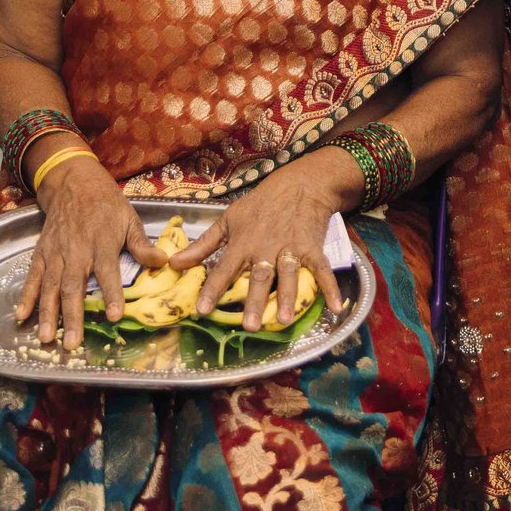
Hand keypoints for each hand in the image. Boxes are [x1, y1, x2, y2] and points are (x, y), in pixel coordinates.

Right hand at [14, 151, 165, 348]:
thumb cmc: (106, 205)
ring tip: (45, 338)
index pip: (108, 272)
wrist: (74, 183)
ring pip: (50, 287)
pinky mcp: (41, 253)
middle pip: (73, 286)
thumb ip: (142, 245)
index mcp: (101, 242)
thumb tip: (164, 262)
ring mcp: (55, 253)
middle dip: (72, 316)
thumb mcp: (129, 219)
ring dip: (47, 314)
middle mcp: (76, 250)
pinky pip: (32, 277)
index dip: (112, 294)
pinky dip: (25, 296)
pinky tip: (21, 316)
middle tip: (72, 343)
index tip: (116, 316)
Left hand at [172, 152, 351, 331]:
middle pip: (259, 276)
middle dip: (253, 300)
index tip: (201, 310)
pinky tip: (336, 307)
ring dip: (286, 296)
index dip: (212, 289)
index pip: (224, 269)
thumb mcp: (228, 219)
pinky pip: (322, 270)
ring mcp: (291, 248)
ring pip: (288, 274)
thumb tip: (174, 263)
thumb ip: (203, 245)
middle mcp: (265, 247)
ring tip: (282, 319)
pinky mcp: (312, 248)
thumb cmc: (259, 204)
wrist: (299, 184)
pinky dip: (330, 288)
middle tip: (248, 326)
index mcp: (242, 242)